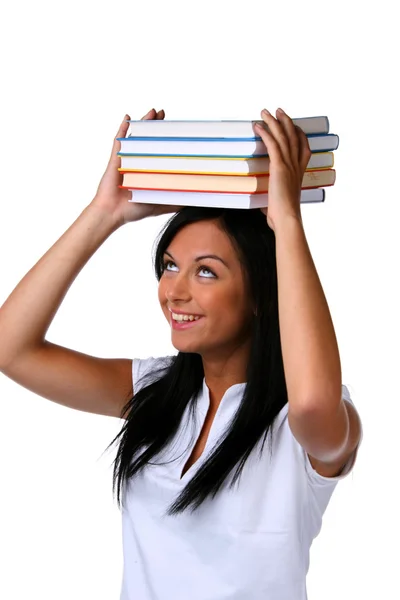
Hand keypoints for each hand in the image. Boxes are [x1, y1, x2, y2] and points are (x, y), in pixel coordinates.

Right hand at [90, 108, 182, 225]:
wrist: (113, 213)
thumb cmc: (133, 210)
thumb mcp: (159, 204)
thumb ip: (174, 202)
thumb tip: (193, 202)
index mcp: (147, 169)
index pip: (158, 149)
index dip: (166, 138)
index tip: (176, 129)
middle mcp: (137, 161)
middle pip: (147, 138)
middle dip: (156, 125)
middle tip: (164, 113)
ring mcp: (126, 159)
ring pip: (136, 136)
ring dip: (143, 121)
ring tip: (153, 111)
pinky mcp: (116, 159)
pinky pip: (119, 140)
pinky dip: (122, 128)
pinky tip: (128, 118)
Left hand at [254, 108, 310, 231]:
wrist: (287, 218)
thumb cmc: (283, 216)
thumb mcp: (279, 205)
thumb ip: (274, 202)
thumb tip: (266, 209)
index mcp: (299, 173)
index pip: (303, 149)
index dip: (299, 135)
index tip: (295, 126)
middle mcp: (296, 166)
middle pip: (293, 137)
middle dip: (286, 122)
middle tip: (279, 111)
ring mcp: (289, 165)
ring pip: (282, 137)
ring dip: (273, 122)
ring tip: (265, 112)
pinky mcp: (279, 166)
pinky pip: (272, 144)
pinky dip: (265, 133)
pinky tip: (258, 125)